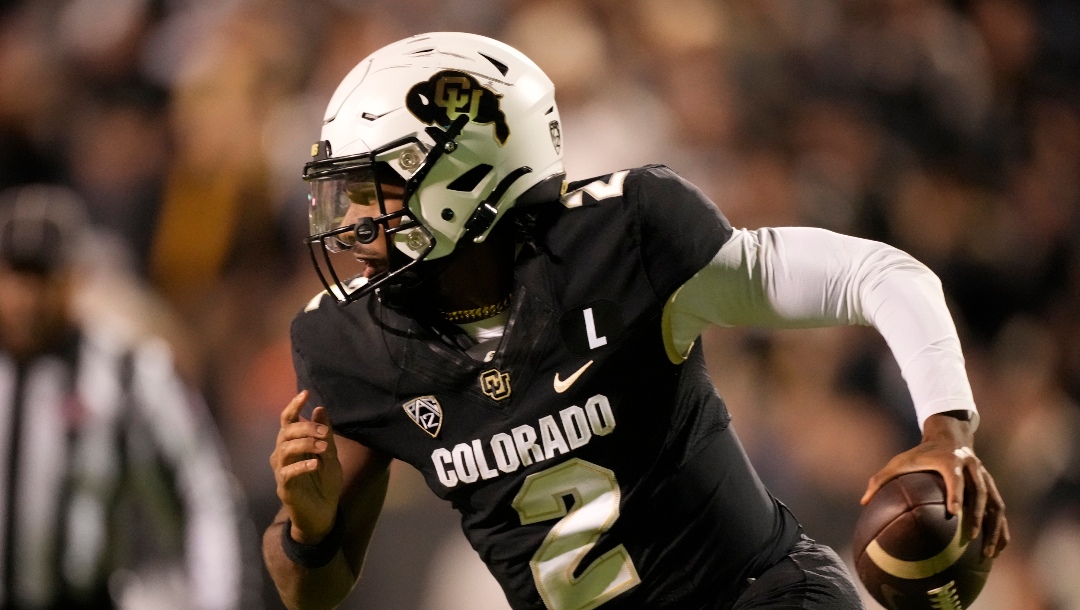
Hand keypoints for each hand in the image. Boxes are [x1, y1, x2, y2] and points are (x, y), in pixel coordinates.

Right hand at [271, 390, 343, 543]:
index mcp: (293, 445)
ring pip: (284, 450)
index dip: (293, 406)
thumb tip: (319, 408)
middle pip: (286, 433)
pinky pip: (287, 473)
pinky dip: (302, 466)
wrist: (324, 513)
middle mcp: (283, 455)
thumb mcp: (330, 454)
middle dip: (306, 428)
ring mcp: (282, 472)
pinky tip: (316, 464)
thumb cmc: (324, 483)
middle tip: (326, 433)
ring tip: (324, 447)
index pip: (287, 421)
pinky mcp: (285, 489)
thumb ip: (324, 433)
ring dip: (305, 444)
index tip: (305, 393)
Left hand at [860, 413, 1008, 557]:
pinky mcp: (991, 485)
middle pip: (980, 493)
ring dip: (994, 528)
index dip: (956, 493)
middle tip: (971, 537)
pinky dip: (1001, 528)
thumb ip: (880, 479)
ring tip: (989, 553)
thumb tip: (862, 502)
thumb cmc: (919, 453)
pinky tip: (999, 549)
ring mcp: (985, 477)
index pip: (955, 477)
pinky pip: (999, 509)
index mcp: (950, 460)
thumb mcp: (899, 461)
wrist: (949, 436)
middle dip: (977, 516)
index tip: (954, 511)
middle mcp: (971, 468)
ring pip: (995, 504)